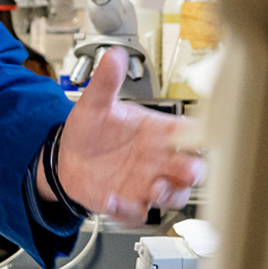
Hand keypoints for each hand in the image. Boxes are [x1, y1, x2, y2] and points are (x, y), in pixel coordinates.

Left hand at [52, 49, 204, 224]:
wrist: (65, 158)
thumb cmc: (89, 132)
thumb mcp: (95, 104)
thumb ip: (106, 82)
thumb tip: (114, 55)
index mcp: (157, 132)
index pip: (190, 133)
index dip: (201, 136)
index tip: (201, 136)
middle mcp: (157, 160)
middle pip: (192, 169)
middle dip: (194, 171)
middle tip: (186, 170)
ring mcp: (146, 183)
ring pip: (174, 196)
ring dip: (169, 194)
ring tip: (154, 188)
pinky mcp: (128, 202)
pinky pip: (137, 213)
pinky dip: (127, 209)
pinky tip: (112, 199)